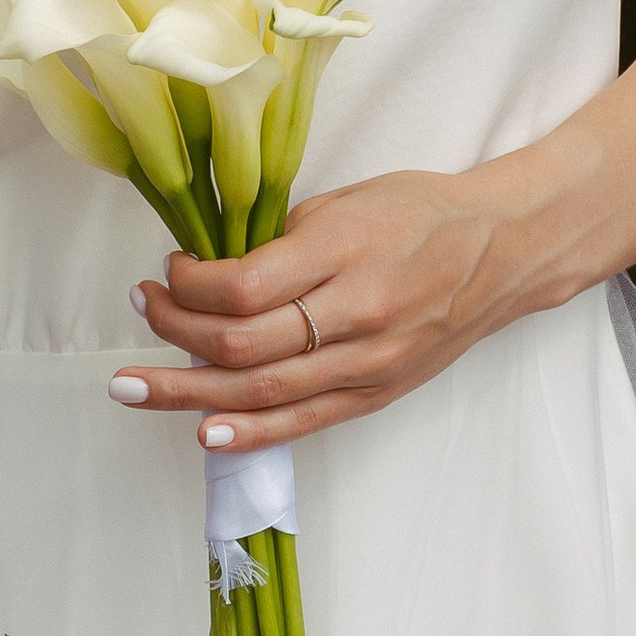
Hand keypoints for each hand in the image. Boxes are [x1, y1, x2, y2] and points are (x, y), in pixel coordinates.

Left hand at [116, 166, 537, 448]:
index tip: (169, 269)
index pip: (243, 287)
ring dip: (188, 391)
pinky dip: (249, 433)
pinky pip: (304, 421)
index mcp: (343, 250)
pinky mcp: (377, 393)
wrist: (502, 249)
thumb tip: (209, 277)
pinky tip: (204, 433)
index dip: (188, 286)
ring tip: (133, 386)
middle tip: (140, 310)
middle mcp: (356, 312)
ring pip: (263, 391)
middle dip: (174, 333)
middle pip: (243, 344)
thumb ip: (278, 243)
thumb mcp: (342, 203)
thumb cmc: (417, 213)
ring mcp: (369, 361)